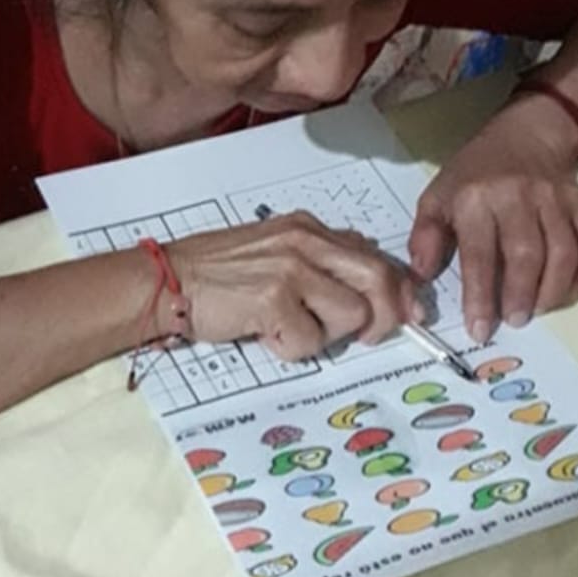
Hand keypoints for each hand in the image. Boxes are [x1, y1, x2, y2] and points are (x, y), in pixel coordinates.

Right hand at [168, 212, 422, 359]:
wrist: (168, 280)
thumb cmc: (217, 273)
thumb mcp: (274, 249)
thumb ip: (318, 259)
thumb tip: (369, 280)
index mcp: (308, 228)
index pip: (374, 255)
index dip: (400, 289)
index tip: (409, 312)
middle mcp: (305, 241)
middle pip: (379, 280)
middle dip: (386, 315)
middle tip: (367, 336)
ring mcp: (290, 268)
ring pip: (351, 315)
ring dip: (325, 335)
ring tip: (289, 327)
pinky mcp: (273, 299)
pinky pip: (310, 343)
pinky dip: (290, 349)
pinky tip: (264, 334)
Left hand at [408, 104, 577, 340]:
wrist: (526, 136)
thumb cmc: (475, 174)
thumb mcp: (438, 196)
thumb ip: (425, 236)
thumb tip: (421, 276)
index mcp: (476, 198)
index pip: (479, 254)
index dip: (479, 296)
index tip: (479, 329)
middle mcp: (518, 196)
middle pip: (526, 255)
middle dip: (520, 296)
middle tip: (513, 321)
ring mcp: (554, 199)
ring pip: (563, 252)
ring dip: (553, 290)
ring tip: (538, 311)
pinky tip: (567, 292)